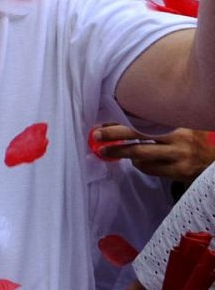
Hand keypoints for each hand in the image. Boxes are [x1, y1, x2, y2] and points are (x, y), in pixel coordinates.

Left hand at [100, 125, 214, 181]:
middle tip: (96, 135)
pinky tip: (136, 162)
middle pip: (138, 133)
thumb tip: (119, 121)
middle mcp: (177, 137)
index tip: (102, 122)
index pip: (142, 119)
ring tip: (105, 151)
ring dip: (120, 152)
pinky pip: (150, 169)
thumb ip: (156, 123)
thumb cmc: (193, 139)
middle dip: (114, 134)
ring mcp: (178, 155)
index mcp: (175, 122)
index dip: (120, 121)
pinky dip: (139, 165)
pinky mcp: (178, 171)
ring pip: (141, 153)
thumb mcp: (179, 126)